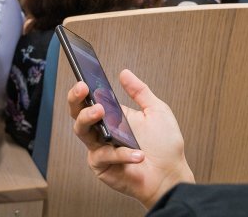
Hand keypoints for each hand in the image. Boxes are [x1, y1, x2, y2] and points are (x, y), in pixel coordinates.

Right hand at [68, 69, 193, 209]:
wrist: (171, 175)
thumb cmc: (165, 147)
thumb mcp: (156, 111)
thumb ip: (140, 91)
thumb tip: (124, 72)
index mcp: (113, 116)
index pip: (91, 100)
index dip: (83, 89)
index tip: (85, 78)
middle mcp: (103, 131)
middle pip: (78, 113)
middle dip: (75, 98)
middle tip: (83, 88)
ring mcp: (100, 148)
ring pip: (81, 131)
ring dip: (88, 118)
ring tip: (100, 111)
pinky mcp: (102, 166)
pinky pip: (104, 155)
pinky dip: (121, 153)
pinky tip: (138, 153)